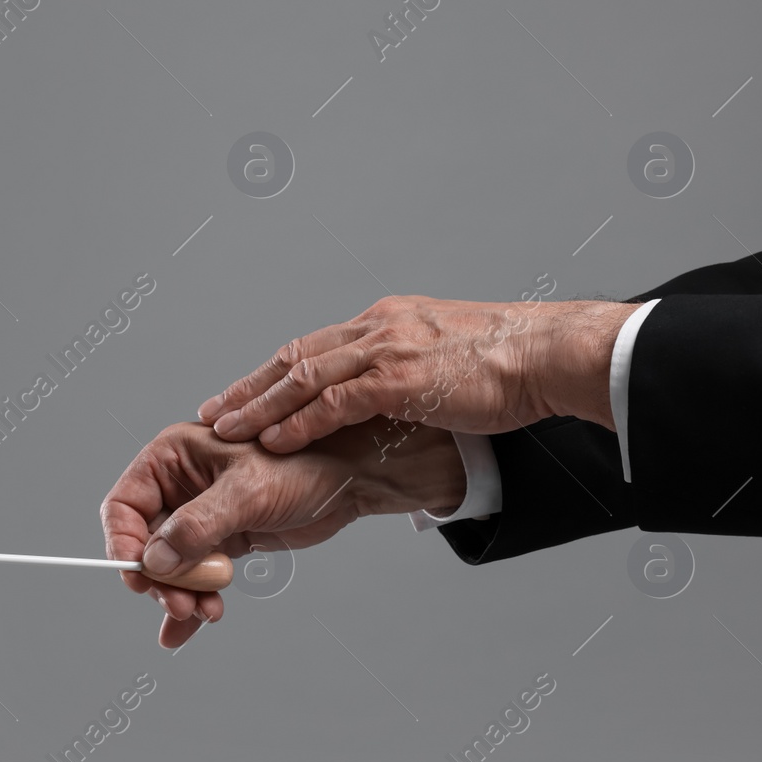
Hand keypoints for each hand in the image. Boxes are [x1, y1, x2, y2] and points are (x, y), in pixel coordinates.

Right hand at [100, 418, 467, 647]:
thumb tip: (154, 560)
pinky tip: (186, 630)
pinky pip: (195, 576)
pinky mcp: (222, 540)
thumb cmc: (303, 462)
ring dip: (181, 594)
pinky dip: (191, 602)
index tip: (135, 576)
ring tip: (204, 611)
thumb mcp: (246, 491)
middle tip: (181, 604)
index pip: (125, 505)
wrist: (349, 478)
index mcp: (172, 457)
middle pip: (145, 543)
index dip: (123, 543)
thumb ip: (197, 526)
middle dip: (161, 580)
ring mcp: (200, 516)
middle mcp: (179, 486)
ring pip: (170, 567)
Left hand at [196, 294, 641, 452]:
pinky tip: (274, 440)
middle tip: (213, 411)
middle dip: (249, 388)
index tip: (239, 395)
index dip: (270, 374)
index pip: (312, 348)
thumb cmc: (509, 363)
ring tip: (227, 429)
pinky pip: (335, 402)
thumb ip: (409, 370)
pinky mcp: (401, 377)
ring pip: (304, 377)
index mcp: (385, 321)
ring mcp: (387, 350)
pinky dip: (300, 422)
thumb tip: (392, 400)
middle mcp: (378, 328)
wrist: (548, 353)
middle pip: (295, 357)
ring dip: (261, 407)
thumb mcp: (445, 357)